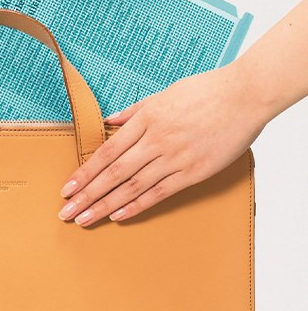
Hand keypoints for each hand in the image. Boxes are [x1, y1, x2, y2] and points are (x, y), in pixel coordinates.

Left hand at [58, 62, 267, 225]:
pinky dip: (137, 206)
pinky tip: (118, 216)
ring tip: (85, 219)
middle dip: (86, 195)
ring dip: (104, 205)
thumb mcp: (162, 95)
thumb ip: (133, 111)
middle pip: (112, 173)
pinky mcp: (193, 172)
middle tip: (66, 212)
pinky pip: (159, 193)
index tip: (67, 188)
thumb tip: (108, 121)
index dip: (84, 172)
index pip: (106, 152)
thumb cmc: (205, 91)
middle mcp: (155, 140)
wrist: (245, 95)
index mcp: (145, 119)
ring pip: (131, 186)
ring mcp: (174, 157)